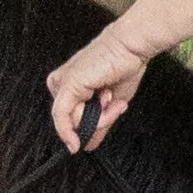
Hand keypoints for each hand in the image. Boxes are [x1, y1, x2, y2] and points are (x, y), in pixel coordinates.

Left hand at [40, 27, 146, 155]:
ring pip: (74, 122)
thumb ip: (98, 124)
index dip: (92, 125)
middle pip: (73, 121)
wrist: (130, 47)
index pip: (72, 118)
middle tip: (116, 107)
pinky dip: (74, 130)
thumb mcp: (110, 104)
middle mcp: (62, 84)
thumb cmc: (124, 67)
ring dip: (101, 117)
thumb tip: (88, 145)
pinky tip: (83, 136)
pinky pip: (64, 118)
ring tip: (113, 100)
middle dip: (98, 120)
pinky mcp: (67, 85)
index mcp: (69, 86)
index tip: (106, 124)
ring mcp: (62, 84)